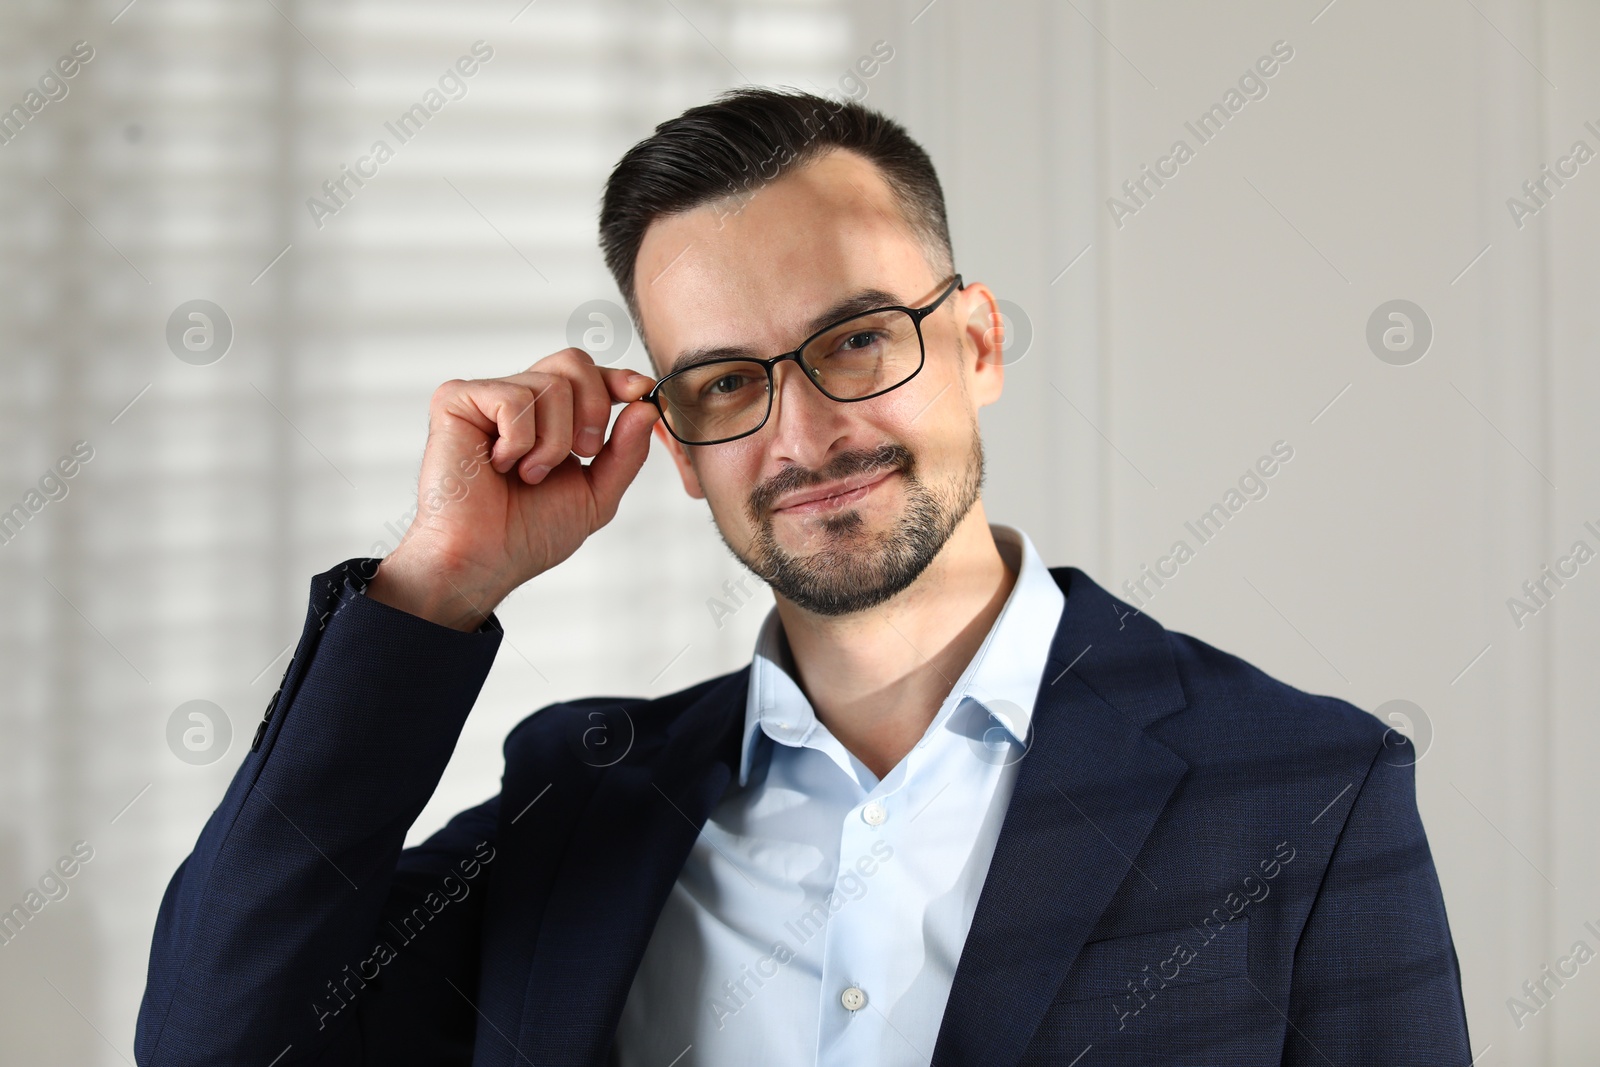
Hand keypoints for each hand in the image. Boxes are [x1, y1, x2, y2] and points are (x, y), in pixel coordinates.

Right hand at [366, 349, 658, 629]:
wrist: (485, 560)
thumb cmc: (529, 534)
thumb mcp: (597, 493)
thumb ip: (626, 452)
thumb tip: (648, 406)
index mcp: (547, 417)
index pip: (587, 375)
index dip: (617, 378)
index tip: (641, 392)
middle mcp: (516, 400)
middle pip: (573, 362)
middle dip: (593, 409)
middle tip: (582, 453)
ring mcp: (485, 397)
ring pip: (551, 384)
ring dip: (554, 442)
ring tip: (529, 475)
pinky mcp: (456, 400)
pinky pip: (514, 398)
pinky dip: (519, 441)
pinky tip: (500, 465)